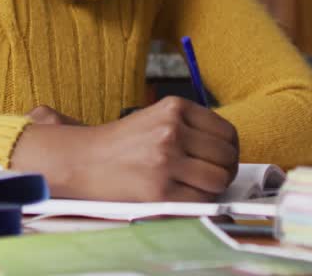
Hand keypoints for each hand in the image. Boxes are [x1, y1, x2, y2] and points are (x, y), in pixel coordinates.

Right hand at [10, 96, 238, 201]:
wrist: (82, 160)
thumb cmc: (121, 143)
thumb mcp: (156, 117)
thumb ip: (191, 127)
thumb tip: (229, 150)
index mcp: (175, 107)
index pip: (227, 132)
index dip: (230, 150)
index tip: (223, 159)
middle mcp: (172, 130)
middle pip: (227, 157)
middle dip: (225, 171)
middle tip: (212, 177)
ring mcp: (165, 161)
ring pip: (218, 180)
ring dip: (213, 188)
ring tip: (195, 187)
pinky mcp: (159, 191)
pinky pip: (199, 200)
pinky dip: (197, 203)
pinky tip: (182, 197)